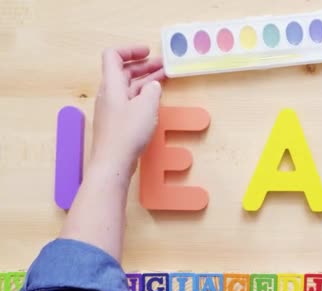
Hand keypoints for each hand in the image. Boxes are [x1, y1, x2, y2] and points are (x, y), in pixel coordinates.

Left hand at [91, 45, 164, 175]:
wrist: (113, 162)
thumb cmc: (128, 132)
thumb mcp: (147, 106)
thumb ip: (152, 90)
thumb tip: (153, 85)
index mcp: (112, 85)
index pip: (114, 56)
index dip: (130, 50)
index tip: (149, 52)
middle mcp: (109, 94)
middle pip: (123, 72)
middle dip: (144, 66)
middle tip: (164, 66)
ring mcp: (112, 109)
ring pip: (128, 87)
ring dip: (145, 81)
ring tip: (164, 79)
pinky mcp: (117, 122)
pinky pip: (129, 101)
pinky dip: (142, 95)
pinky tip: (154, 100)